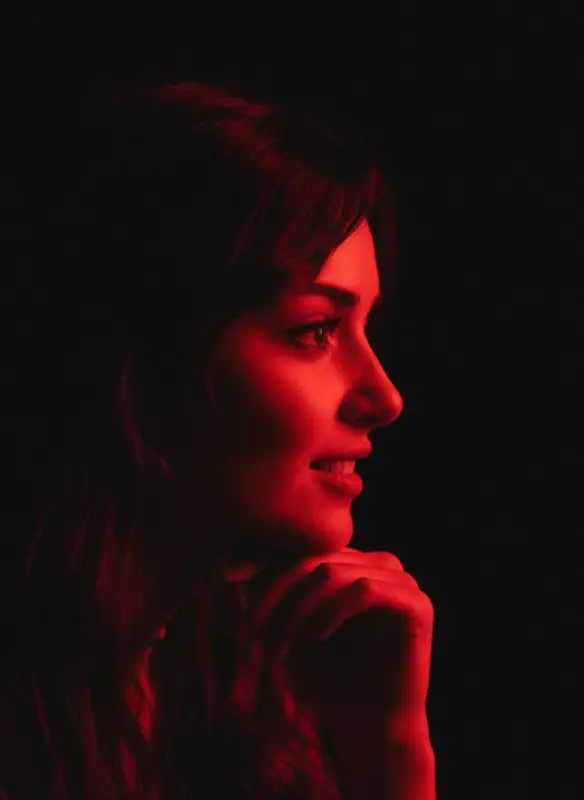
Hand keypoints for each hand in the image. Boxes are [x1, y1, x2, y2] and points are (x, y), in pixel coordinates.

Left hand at [222, 546, 433, 744]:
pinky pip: (364, 590)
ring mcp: (400, 579)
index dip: (259, 560)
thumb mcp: (285, 630)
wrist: (367, 729)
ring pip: (332, 571)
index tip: (220, 580)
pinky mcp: (416, 603)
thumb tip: (224, 564)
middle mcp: (376, 562)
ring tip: (276, 646)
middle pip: (312, 556)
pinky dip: (331, 612)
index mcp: (350, 562)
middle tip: (247, 628)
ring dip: (295, 609)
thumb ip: (266, 596)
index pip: (300, 545)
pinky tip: (315, 638)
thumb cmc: (324, 680)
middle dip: (272, 592)